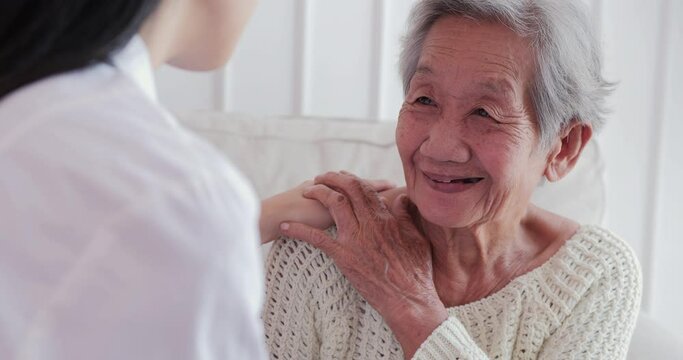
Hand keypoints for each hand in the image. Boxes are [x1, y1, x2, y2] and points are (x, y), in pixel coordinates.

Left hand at [280, 171, 447, 358]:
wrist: (408, 299)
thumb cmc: (417, 272)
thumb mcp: (416, 238)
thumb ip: (406, 215)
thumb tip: (401, 197)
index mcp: (386, 217)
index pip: (365, 188)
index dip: (351, 178)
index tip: (342, 176)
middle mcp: (368, 223)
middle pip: (347, 189)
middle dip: (331, 178)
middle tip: (321, 177)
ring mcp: (354, 238)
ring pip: (333, 204)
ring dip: (317, 193)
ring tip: (306, 191)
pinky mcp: (343, 256)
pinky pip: (317, 238)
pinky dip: (299, 230)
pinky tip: (285, 226)